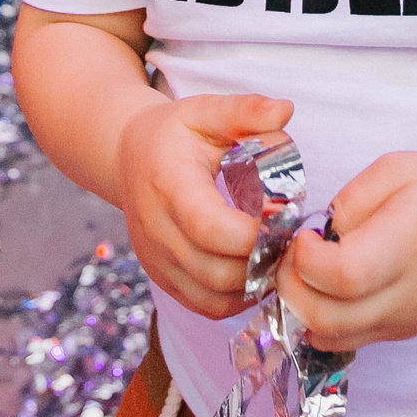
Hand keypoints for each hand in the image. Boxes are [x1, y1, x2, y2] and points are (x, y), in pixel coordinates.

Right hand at [115, 92, 293, 317]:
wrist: (126, 156)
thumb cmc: (174, 134)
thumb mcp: (206, 111)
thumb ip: (245, 111)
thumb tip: (286, 110)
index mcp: (169, 185)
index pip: (212, 229)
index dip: (257, 233)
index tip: (287, 216)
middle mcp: (156, 229)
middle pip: (217, 271)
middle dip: (263, 261)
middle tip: (290, 239)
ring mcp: (156, 258)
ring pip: (213, 297)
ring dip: (253, 283)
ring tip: (276, 254)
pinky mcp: (162, 277)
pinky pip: (205, 306)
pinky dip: (237, 298)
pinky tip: (255, 271)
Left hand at [278, 151, 416, 348]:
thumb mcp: (398, 169)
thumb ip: (351, 199)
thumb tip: (319, 235)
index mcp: (408, 243)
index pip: (344, 275)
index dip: (306, 259)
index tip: (304, 234)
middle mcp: (409, 292)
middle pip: (329, 318)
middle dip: (291, 287)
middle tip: (294, 255)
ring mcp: (407, 320)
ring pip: (332, 338)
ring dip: (301, 308)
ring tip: (306, 272)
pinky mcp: (404, 332)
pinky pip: (347, 341)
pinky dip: (321, 322)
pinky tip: (323, 290)